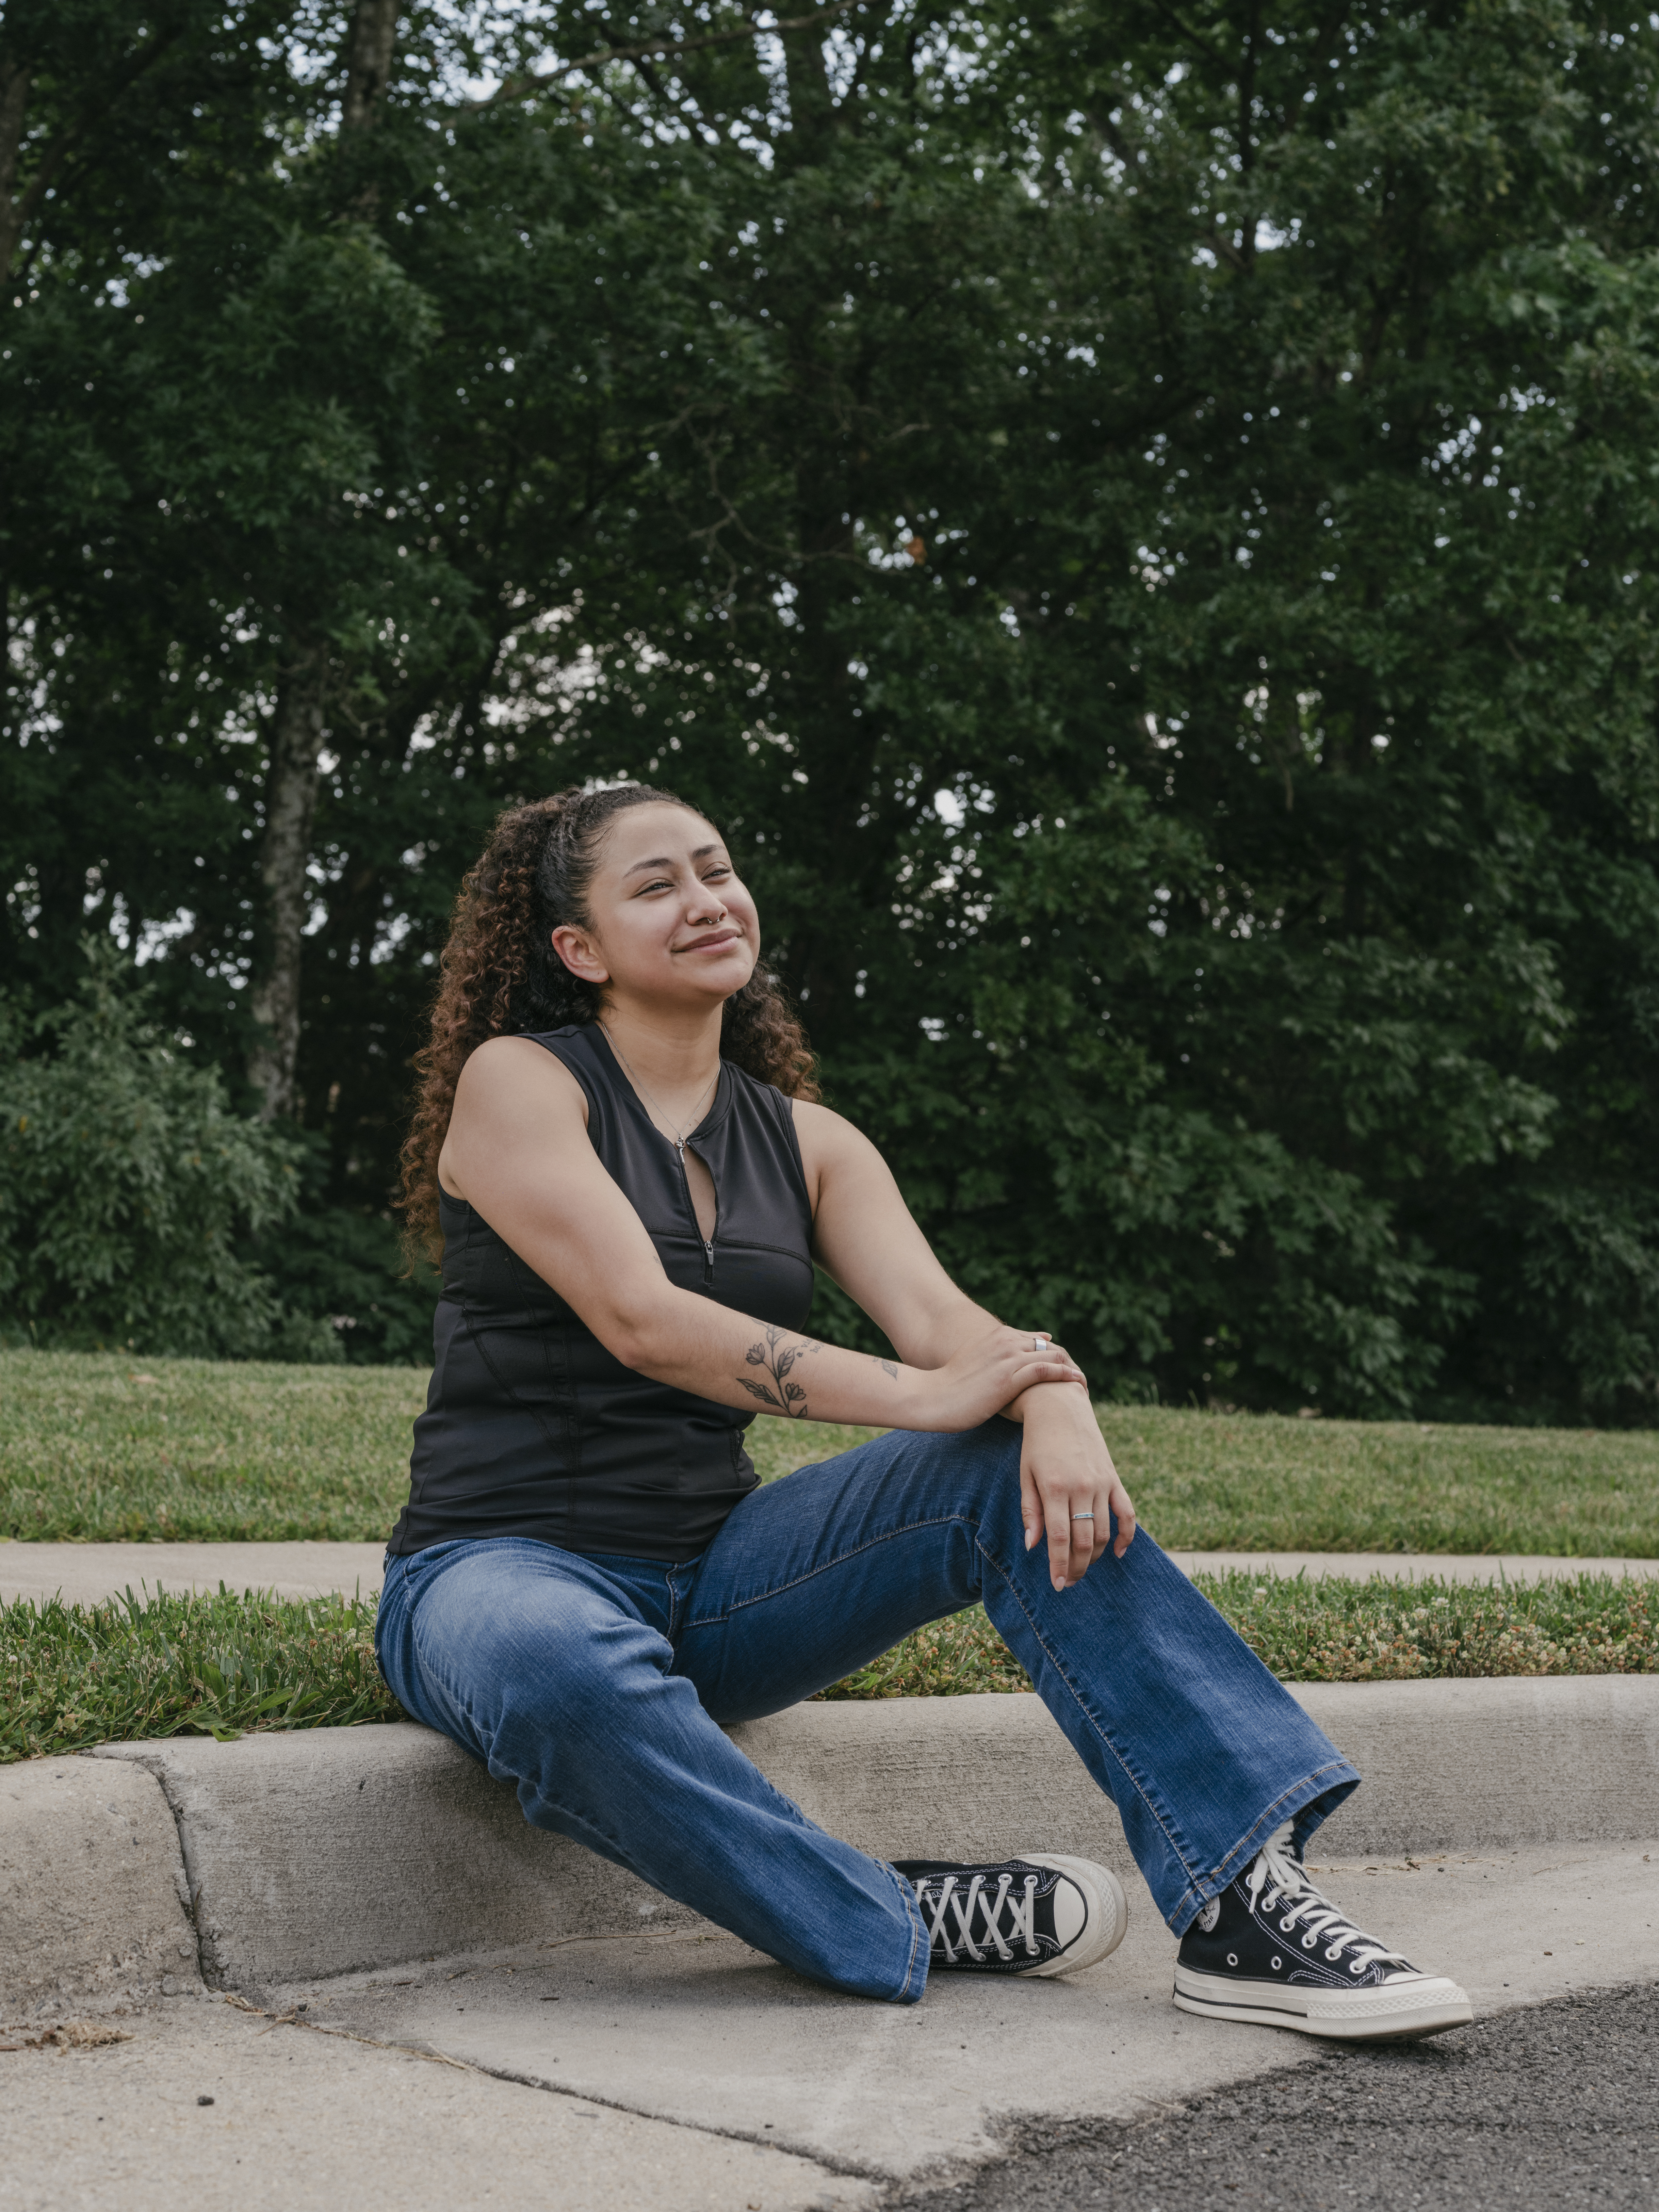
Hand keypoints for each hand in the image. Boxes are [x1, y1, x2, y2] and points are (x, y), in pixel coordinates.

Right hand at [904, 1320, 1087, 1433]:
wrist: (932, 1397)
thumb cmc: (953, 1386)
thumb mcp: (978, 1365)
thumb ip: (998, 1359)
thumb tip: (1009, 1367)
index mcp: (998, 1336)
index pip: (1039, 1342)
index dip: (1056, 1356)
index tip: (1067, 1372)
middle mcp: (1006, 1342)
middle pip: (1050, 1348)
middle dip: (1068, 1362)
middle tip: (1081, 1381)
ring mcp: (1008, 1358)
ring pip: (1053, 1357)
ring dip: (1072, 1370)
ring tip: (1084, 1385)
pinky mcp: (1009, 1377)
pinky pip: (1046, 1371)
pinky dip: (1065, 1376)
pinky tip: (1077, 1385)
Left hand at [1014, 1383, 1136, 1589]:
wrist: (1060, 1407)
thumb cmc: (1036, 1444)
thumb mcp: (1025, 1475)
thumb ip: (1030, 1511)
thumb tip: (1033, 1547)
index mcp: (1054, 1487)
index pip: (1059, 1538)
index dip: (1059, 1565)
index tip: (1057, 1585)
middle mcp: (1081, 1487)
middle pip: (1084, 1540)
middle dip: (1077, 1567)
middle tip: (1069, 1582)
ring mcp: (1102, 1483)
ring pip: (1104, 1532)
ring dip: (1095, 1556)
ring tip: (1083, 1567)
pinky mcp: (1114, 1479)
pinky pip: (1127, 1513)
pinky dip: (1126, 1536)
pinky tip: (1118, 1553)